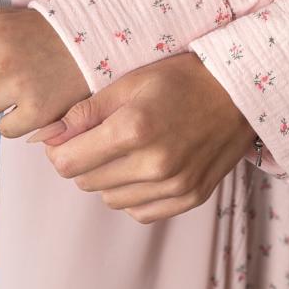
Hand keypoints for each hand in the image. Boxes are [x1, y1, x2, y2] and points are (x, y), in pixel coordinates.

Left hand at [0, 0, 91, 137]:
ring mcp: (17, 88)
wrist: (94, 43)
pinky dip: (17, 120)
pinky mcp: (34, 112)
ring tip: (26, 81)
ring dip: (2, 98)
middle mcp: (1, 59)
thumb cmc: (48, 30)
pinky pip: (6, 128)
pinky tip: (33, 101)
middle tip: (15, 64)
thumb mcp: (9, 15)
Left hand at [28, 51, 257, 223]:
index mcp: (134, 129)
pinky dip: (133, 193)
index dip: (59, 148)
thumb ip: (88, 110)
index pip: (68, 162)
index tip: (67, 135)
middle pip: (85, 182)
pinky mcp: (189, 197)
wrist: (240, 91)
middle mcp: (153, 164)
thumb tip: (49, 135)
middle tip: (100, 134)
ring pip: (110, 199)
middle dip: (83, 159)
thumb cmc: (185, 77)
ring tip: (127, 147)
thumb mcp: (132, 80)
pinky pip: (139, 211)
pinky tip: (145, 165)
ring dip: (107, 177)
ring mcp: (174, 185)